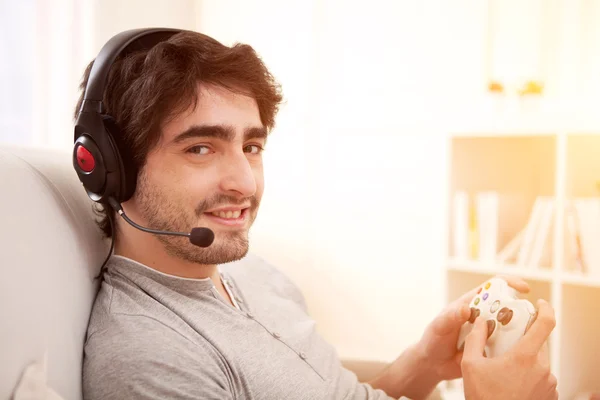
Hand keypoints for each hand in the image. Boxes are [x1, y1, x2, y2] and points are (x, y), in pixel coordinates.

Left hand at [415, 275, 529, 380]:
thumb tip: (466, 308)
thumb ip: (450, 318)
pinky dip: (516, 347)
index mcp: (471, 303)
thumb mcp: (439, 327)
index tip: (525, 288)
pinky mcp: (492, 349)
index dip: (509, 283)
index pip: (493, 286)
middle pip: (508, 306)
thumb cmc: (433, 340)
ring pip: (511, 327)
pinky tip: (521, 353)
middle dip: (521, 310)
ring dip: (522, 329)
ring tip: (527, 338)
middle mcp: (483, 316)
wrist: (433, 364)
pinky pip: (508, 346)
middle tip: (529, 321)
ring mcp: (489, 332)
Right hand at [461, 299, 557, 399]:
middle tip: (507, 340)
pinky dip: (529, 374)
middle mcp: (543, 368)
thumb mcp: (470, 365)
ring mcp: (549, 383)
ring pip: (539, 360)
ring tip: (505, 367)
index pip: (546, 322)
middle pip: (539, 342)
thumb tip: (480, 321)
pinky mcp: (550, 395)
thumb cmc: (484, 397)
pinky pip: (542, 376)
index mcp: (526, 356)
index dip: (545, 308)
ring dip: (525, 358)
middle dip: (524, 338)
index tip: (538, 303)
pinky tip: (511, 382)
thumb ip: (475, 338)